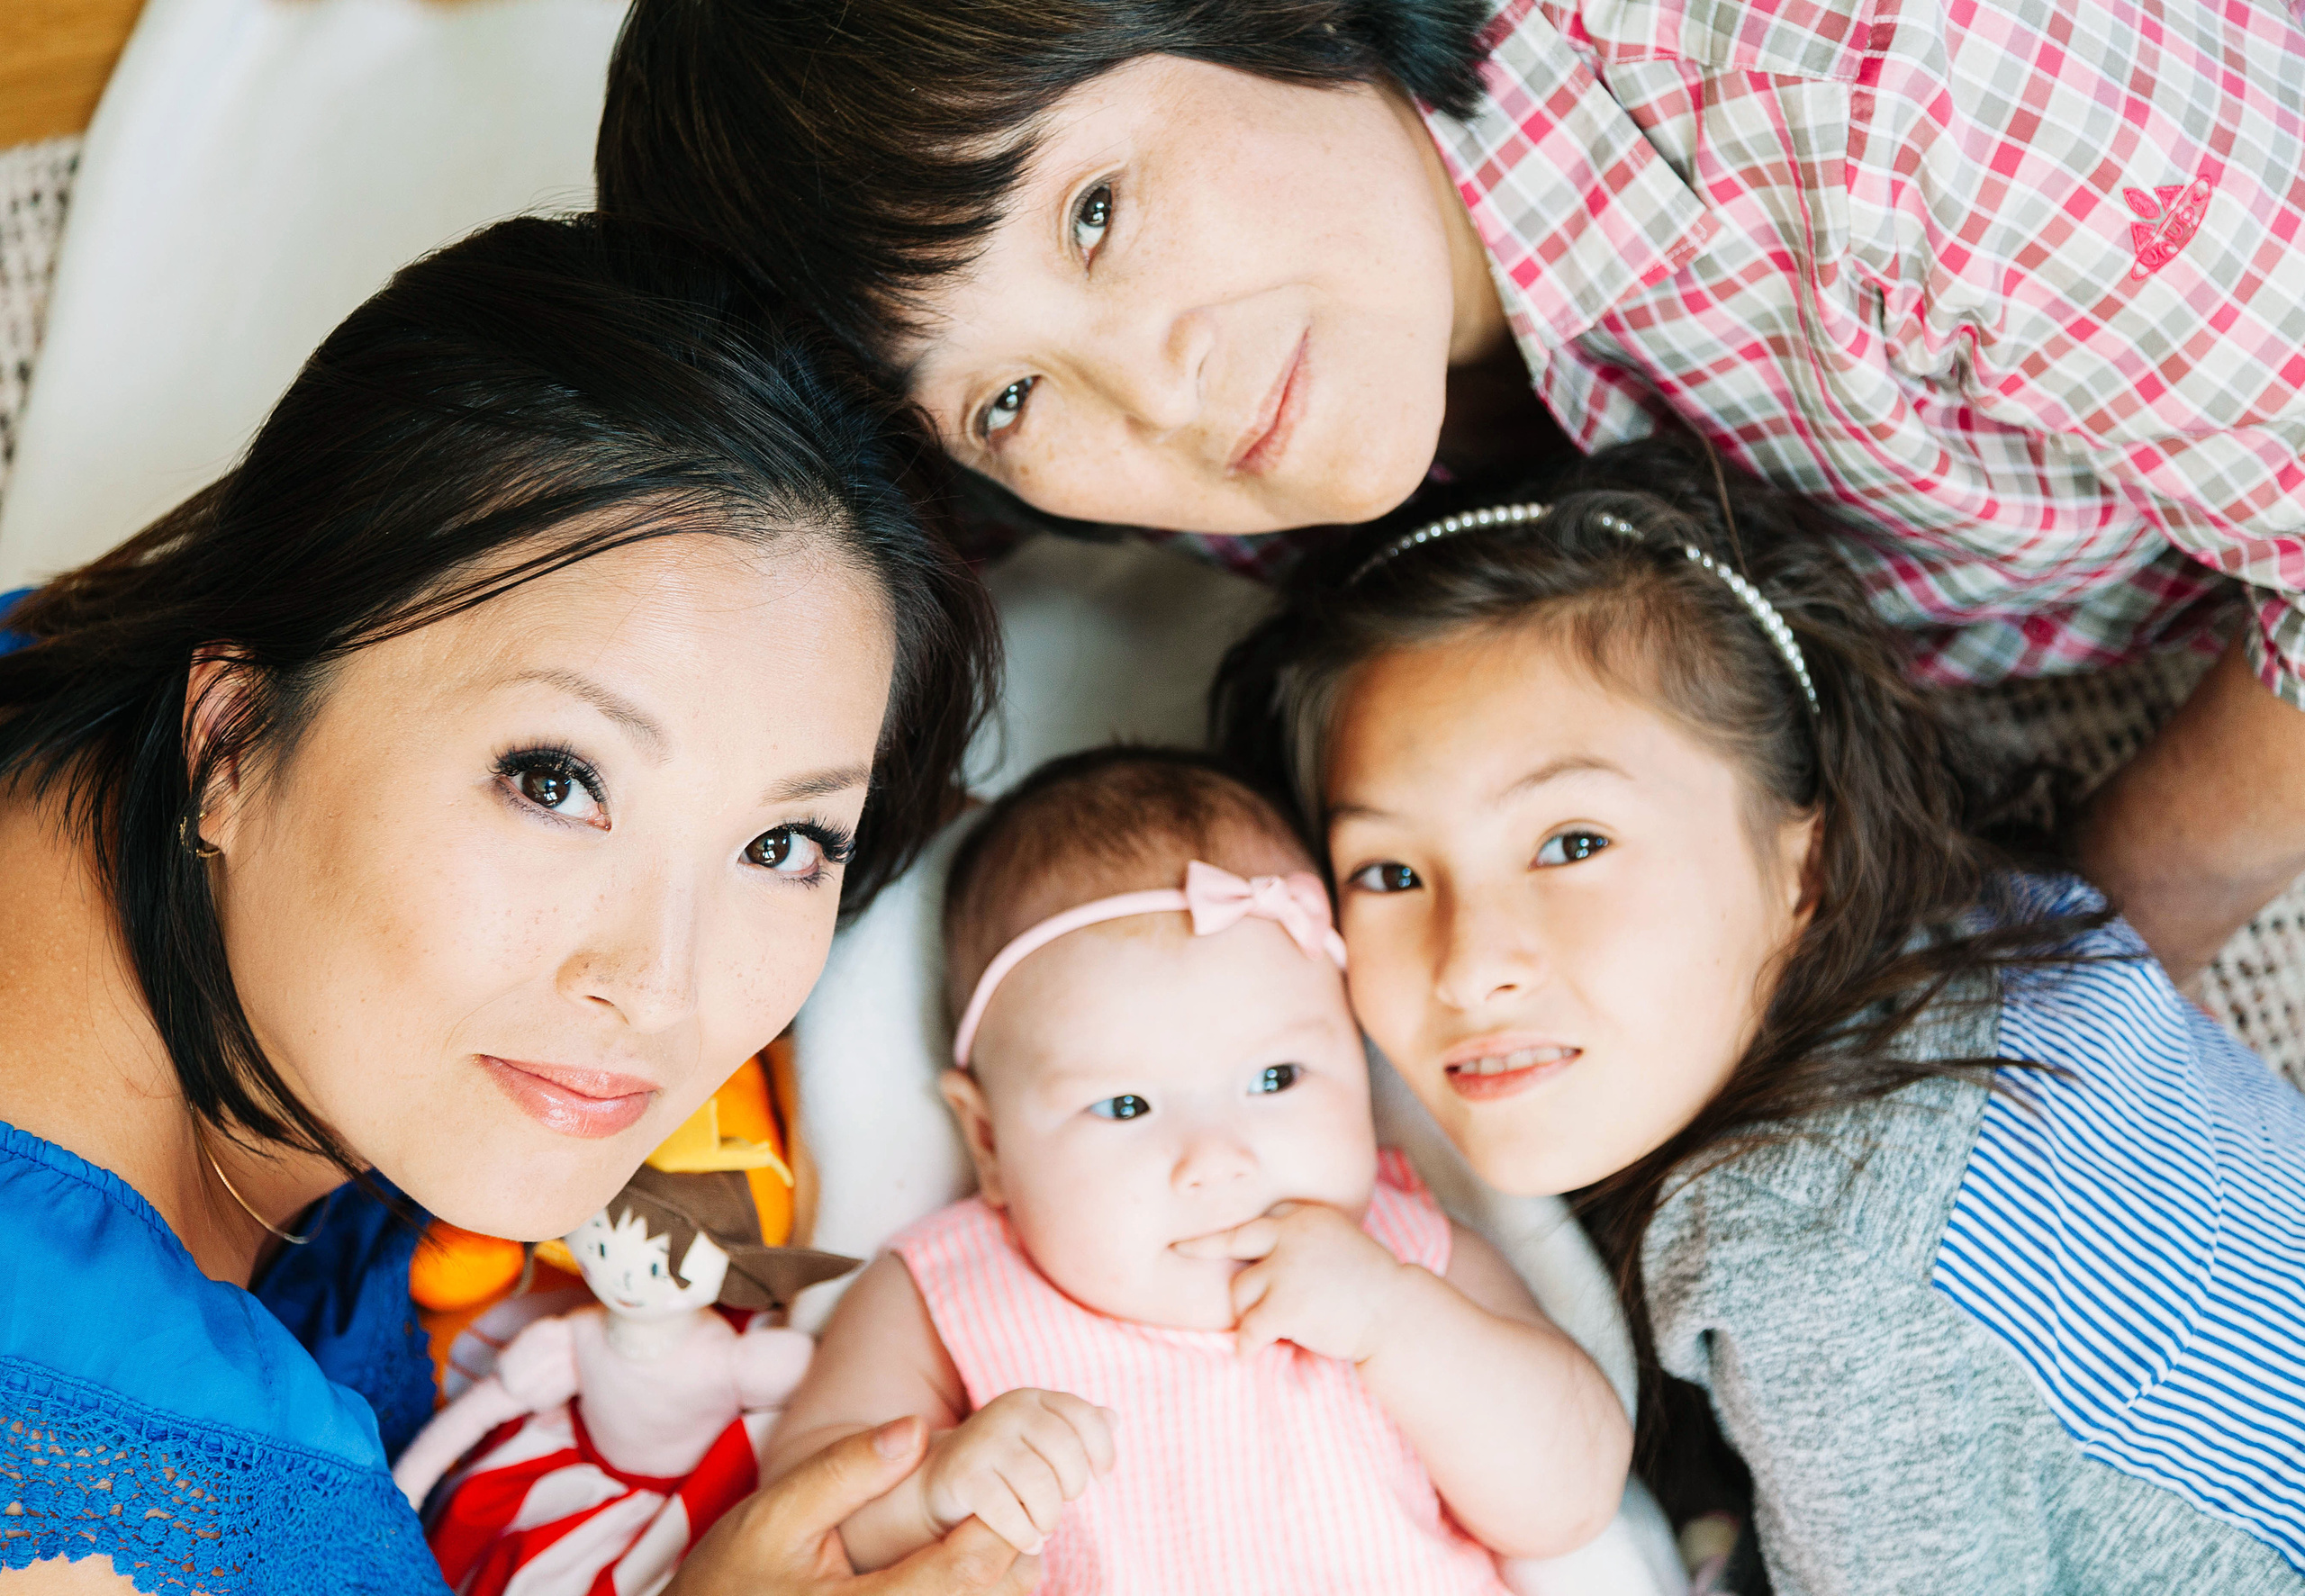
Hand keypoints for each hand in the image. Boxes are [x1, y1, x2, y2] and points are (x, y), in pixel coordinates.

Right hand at [666, 1418, 1039, 1594]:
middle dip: (1010, 1558)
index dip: (1000, 1528)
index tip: (1008, 1487)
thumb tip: (916, 1429)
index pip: (965, 1575)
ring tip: (993, 1543)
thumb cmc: (732, 1579)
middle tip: (1010, 1510)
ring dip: (997, 1585)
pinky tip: (963, 1578)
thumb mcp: (777, 1514)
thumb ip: (845, 1471)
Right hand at [919, 1389, 1116, 1555]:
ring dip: (1050, 1516)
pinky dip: (1025, 1534)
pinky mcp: (963, 1475)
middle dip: (1073, 1487)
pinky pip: (1007, 1510)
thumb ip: (1076, 1428)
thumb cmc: (1006, 1462)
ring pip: (1039, 1483)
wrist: (944, 1480)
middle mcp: (1008, 1411)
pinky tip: (1028, 1540)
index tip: (1102, 1478)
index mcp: (1033, 1399)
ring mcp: (984, 1440)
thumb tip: (1113, 1419)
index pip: (1085, 1416)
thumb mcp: (1039, 1438)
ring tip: (1045, 1526)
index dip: (1102, 1450)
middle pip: (1065, 1449)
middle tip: (1063, 1503)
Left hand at [1172, 1201, 1408, 1360]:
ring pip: (1241, 1292)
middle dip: (1200, 1244)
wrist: (1397, 1314)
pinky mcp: (1284, 1305)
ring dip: (1250, 1312)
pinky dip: (1246, 1345)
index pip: (1259, 1219)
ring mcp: (1286, 1268)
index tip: (1205, 1232)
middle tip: (1177, 1248)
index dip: (1235, 1231)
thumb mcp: (1337, 1244)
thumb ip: (1301, 1242)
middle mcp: (1291, 1234)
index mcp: (1305, 1216)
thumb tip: (1262, 1255)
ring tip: (1276, 1326)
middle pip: (1232, 1238)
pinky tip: (1247, 1355)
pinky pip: (1249, 1329)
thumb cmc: (1370, 1286)